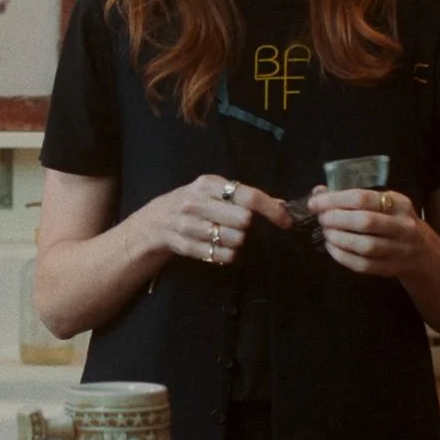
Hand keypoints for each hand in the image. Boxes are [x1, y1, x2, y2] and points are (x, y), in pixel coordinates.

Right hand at [136, 176, 292, 266]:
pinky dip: (225, 255)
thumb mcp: (214, 193)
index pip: (248, 196)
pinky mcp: (183, 245)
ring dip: (236, 243)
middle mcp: (196, 202)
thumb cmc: (191, 205)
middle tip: (236, 226)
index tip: (287, 222)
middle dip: (245, 227)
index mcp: (208, 184)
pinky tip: (218, 248)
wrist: (153, 222)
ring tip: (225, 238)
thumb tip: (282, 204)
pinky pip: (219, 255)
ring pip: (233, 240)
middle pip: (243, 221)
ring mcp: (187, 224)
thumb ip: (244, 197)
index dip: (272, 210)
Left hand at [306, 186, 430, 277]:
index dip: (334, 200)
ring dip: (339, 239)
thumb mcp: (383, 204)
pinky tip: (332, 248)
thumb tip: (319, 192)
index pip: (362, 198)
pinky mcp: (392, 268)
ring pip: (365, 246)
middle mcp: (403, 225)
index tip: (315, 204)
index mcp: (399, 203)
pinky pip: (364, 265)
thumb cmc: (394, 222)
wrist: (422, 252)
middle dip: (336, 220)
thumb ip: (352, 197)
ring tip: (326, 234)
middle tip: (322, 220)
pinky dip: (343, 257)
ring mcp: (400, 249)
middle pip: (365, 222)